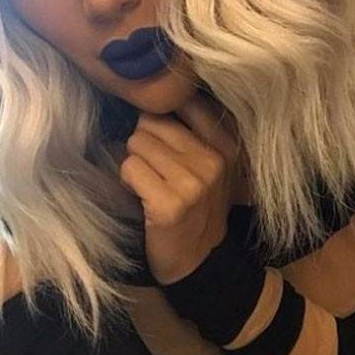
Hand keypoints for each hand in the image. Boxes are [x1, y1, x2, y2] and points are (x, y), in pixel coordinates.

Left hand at [118, 92, 240, 284]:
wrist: (199, 260)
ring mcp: (193, 183)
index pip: (185, 102)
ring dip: (134, 163)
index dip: (162, 114)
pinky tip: (141, 196)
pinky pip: (129, 168)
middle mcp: (213, 160)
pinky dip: (127, 181)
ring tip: (149, 182)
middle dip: (144, 143)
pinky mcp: (169, 204)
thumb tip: (153, 94)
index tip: (160, 133)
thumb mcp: (212, 165)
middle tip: (154, 169)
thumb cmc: (198, 205)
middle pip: (152, 122)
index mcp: (227, 145)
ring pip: (137, 143)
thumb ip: (194, 129)